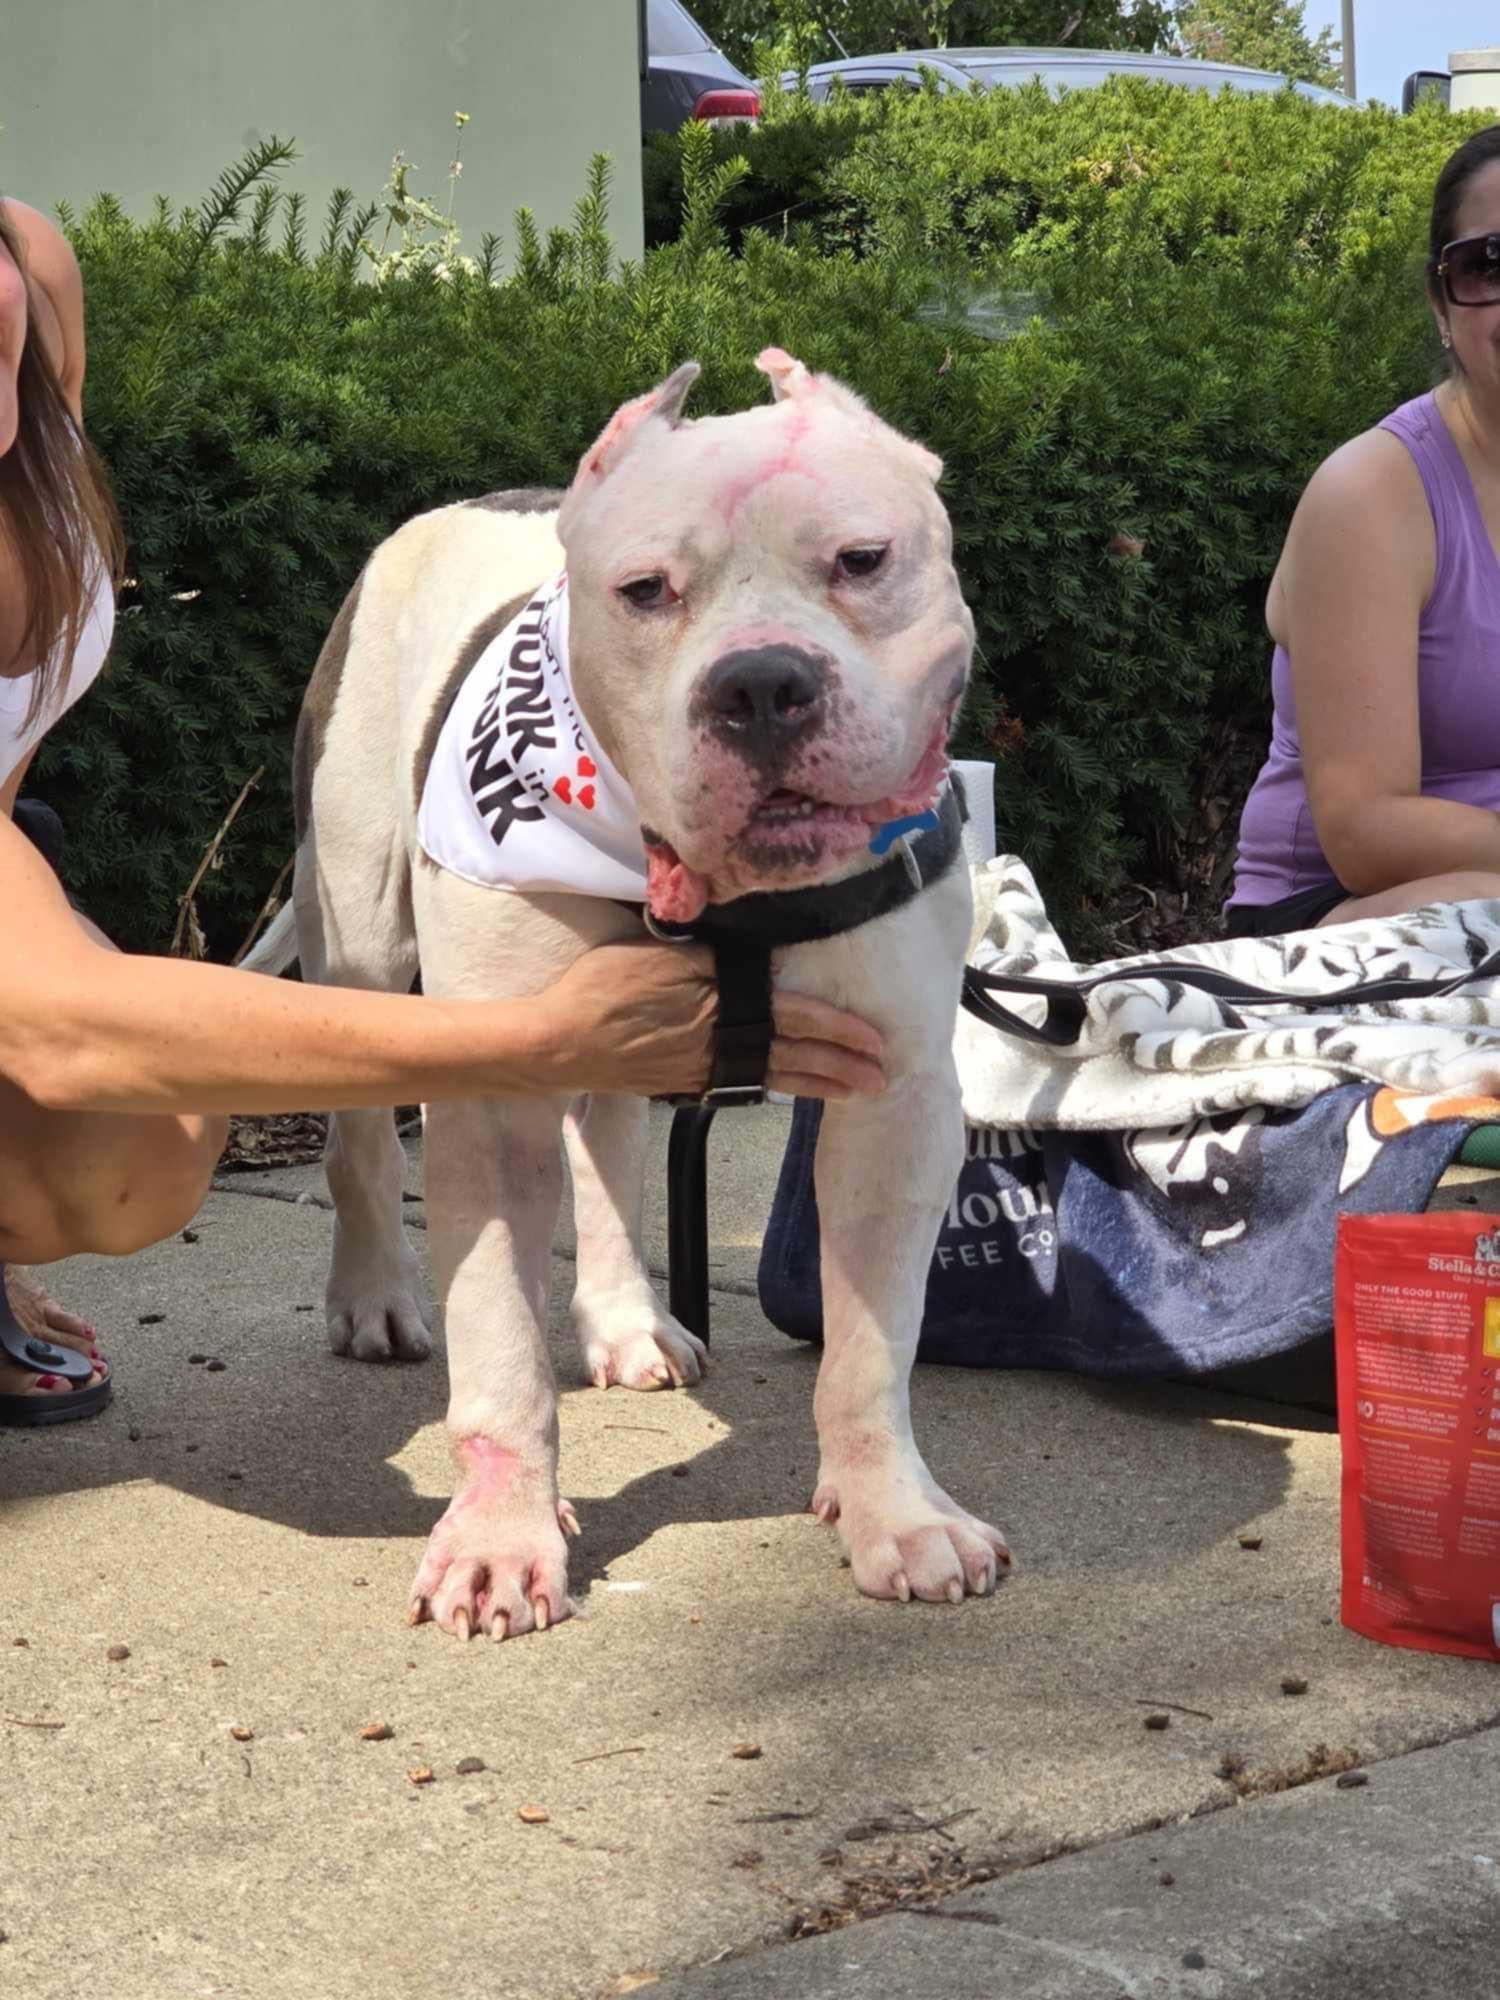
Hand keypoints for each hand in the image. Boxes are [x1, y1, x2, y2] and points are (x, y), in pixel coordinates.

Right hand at [536, 940, 885, 1100]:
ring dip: (818, 1085)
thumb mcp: (656, 951)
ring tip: (855, 1093)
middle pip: (794, 1053)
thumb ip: (704, 951)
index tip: (875, 1040)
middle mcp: (720, 1038)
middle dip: (842, 1067)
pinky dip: (772, 1089)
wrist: (558, 1043)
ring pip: (773, 1076)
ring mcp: (703, 1066)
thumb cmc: (601, 986)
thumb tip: (750, 950)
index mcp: (720, 1000)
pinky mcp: (683, 1082)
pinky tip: (791, 1093)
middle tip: (884, 1078)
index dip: (838, 1029)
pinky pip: (740, 1086)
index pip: (794, 1015)